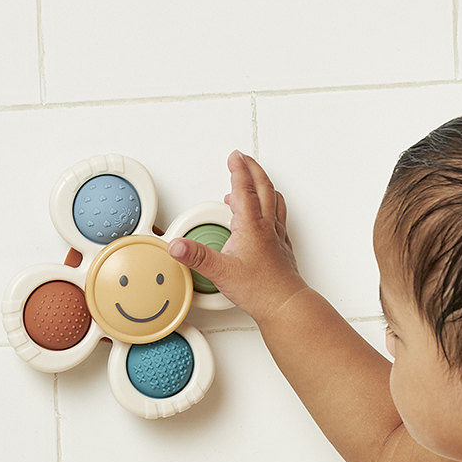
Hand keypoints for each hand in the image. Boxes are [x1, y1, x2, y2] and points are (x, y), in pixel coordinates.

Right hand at [168, 151, 307, 322]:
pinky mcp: (282, 247)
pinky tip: (268, 215)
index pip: (244, 189)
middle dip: (253, 170)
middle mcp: (267, 226)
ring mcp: (277, 236)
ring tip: (257, 181)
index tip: (234, 156)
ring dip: (265, 186)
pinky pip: (279, 218)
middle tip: (245, 159)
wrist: (285, 304)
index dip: (238, 170)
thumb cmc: (260, 290)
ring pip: (274, 201)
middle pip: (263, 188)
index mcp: (251, 226)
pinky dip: (272, 207)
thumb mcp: (220, 272)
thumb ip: (196, 256)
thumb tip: (176, 246)